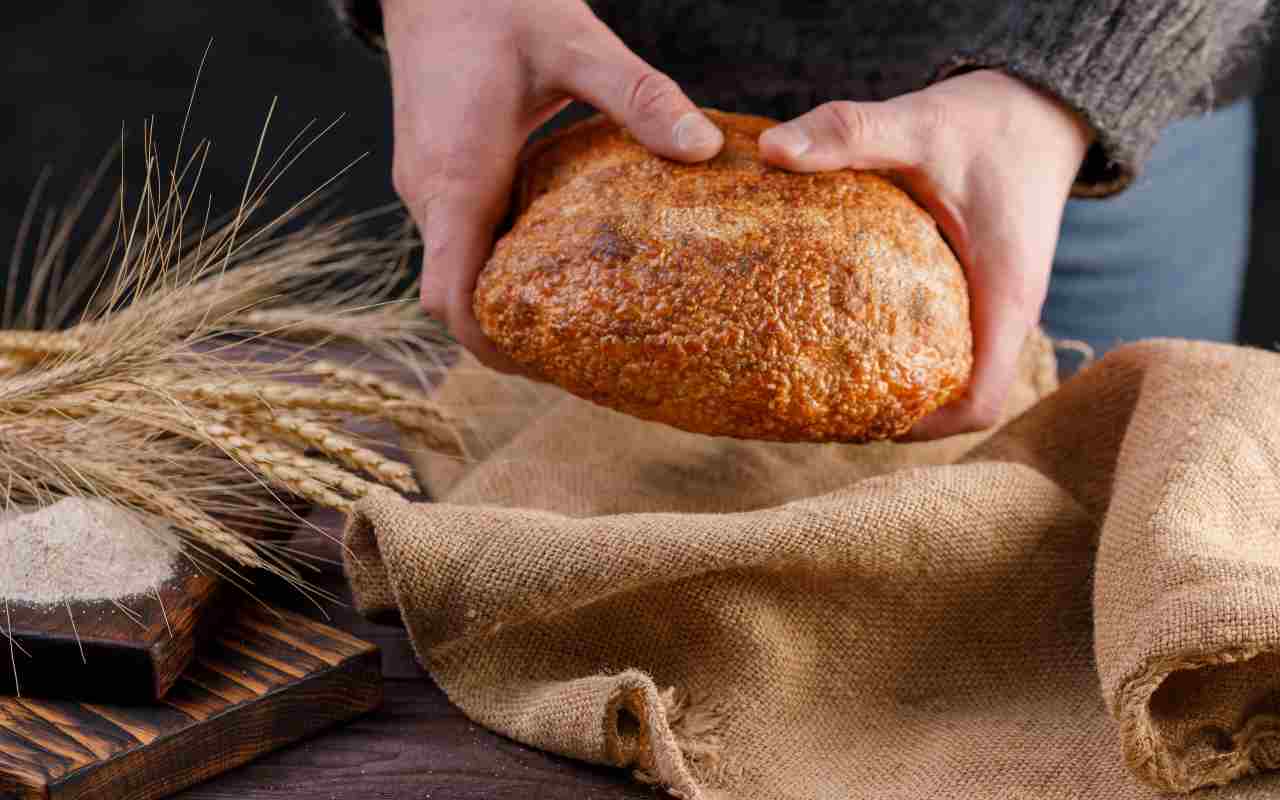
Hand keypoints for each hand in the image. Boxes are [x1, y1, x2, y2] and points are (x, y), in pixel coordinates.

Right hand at [382, 0, 722, 369]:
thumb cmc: (494, 1)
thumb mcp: (574, 43)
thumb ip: (639, 97)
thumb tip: (702, 149)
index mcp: (456, 181)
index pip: (451, 298)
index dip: (492, 344)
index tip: (547, 367)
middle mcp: (430, 192)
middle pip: (459, 294)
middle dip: (512, 331)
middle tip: (586, 349)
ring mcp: (428, 181)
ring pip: (462, 263)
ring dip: (511, 292)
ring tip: (583, 306)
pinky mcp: (437, 165)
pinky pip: (465, 230)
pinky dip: (505, 253)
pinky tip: (561, 244)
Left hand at [758, 69, 1092, 438]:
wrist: (1040, 105)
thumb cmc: (990, 120)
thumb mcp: (918, 122)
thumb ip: (852, 131)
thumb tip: (774, 150)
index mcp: (1003, 297)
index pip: (979, 402)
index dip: (924, 426)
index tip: (862, 418)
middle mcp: (1001, 313)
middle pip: (953, 399)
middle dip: (891, 412)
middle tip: (817, 403)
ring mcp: (988, 304)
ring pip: (946, 371)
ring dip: (891, 381)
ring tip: (817, 373)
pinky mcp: (972, 287)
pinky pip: (940, 336)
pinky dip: (896, 344)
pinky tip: (838, 325)